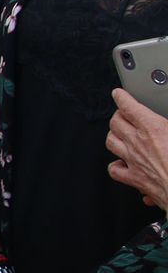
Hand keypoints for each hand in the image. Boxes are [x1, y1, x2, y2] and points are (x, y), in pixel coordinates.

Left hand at [107, 88, 167, 207]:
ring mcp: (133, 160)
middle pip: (115, 122)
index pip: (128, 107)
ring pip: (111, 142)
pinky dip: (116, 165)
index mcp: (153, 128)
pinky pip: (114, 170)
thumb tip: (167, 124)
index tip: (119, 94)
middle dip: (118, 115)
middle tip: (123, 114)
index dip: (121, 98)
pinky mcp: (134, 179)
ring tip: (120, 134)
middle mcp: (138, 143)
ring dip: (114, 136)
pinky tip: (121, 163)